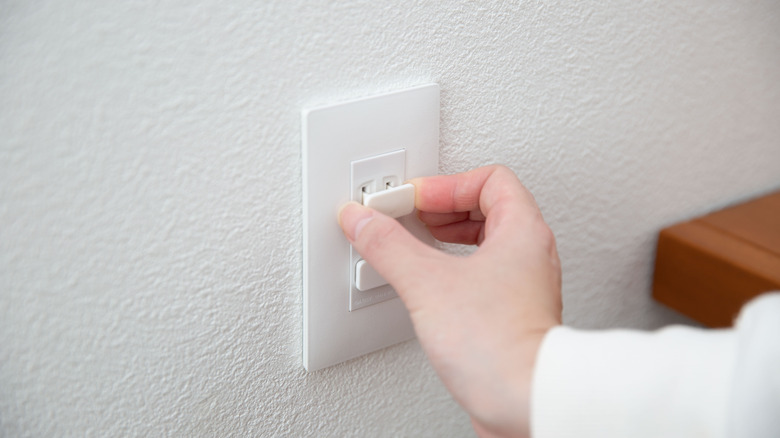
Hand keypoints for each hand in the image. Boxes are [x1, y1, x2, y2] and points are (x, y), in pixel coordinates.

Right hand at [338, 165, 561, 437]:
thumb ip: (389, 246)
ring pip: (484, 243)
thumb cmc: (500, 346)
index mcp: (523, 232)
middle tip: (410, 217)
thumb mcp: (428, 284)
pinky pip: (480, 276)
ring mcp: (523, 287)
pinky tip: (427, 286)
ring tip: (414, 246)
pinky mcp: (511, 316)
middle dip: (442, 210)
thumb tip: (361, 220)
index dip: (445, 184)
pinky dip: (452, 270)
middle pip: (487, 208)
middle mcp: (529, 255)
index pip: (489, 179)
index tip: (412, 200)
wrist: (523, 401)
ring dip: (446, 239)